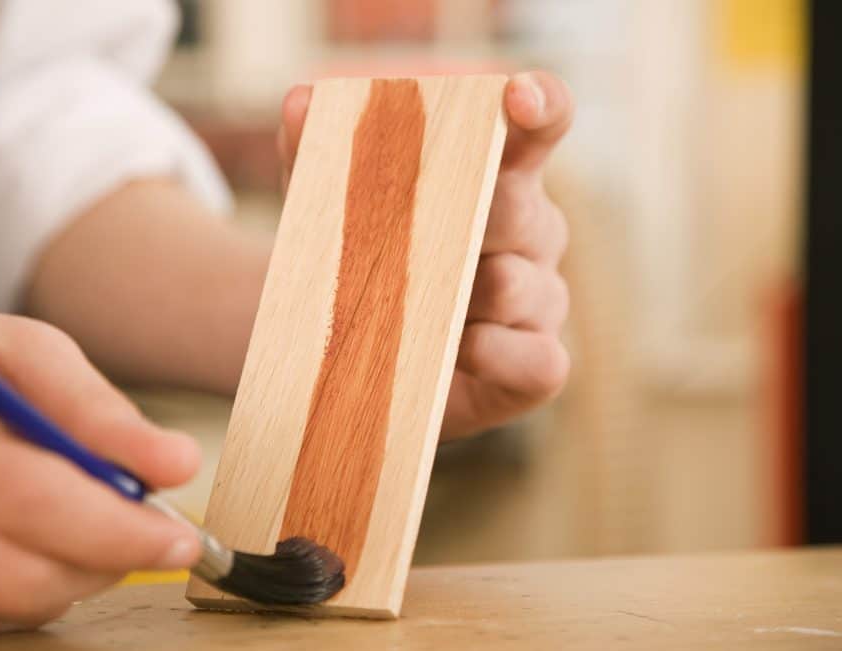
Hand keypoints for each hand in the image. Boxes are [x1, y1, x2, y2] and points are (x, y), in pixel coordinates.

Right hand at [0, 302, 201, 637]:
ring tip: (75, 517)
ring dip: (65, 573)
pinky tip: (22, 539)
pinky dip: (17, 588)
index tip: (179, 536)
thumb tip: (176, 465)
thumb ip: (96, 409)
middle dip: (102, 563)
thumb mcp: (22, 351)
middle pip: (8, 572)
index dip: (114, 528)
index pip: (23, 495)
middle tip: (147, 537)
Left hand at [277, 71, 572, 438]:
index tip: (515, 94)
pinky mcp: (534, 365)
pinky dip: (498, 355)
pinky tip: (460, 350)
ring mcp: (539, 299)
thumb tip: (300, 102)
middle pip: (523, 209)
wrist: (349, 354)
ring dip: (466, 296)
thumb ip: (317, 154)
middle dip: (470, 218)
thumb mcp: (329, 207)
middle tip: (414, 235)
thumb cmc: (358, 265)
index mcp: (494, 177)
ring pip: (524, 286)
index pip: (539, 126)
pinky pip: (542, 361)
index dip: (540, 104)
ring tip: (416, 308)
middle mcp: (530, 232)